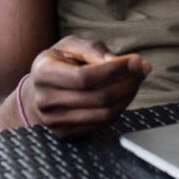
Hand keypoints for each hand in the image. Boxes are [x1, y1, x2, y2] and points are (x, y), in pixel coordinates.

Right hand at [23, 36, 150, 138]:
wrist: (37, 91)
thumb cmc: (59, 62)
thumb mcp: (71, 46)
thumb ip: (93, 50)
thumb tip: (119, 62)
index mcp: (43, 73)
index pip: (85, 77)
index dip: (114, 70)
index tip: (136, 60)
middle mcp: (45, 100)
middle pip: (98, 97)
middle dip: (127, 82)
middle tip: (142, 69)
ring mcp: (54, 121)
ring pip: (103, 114)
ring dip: (127, 96)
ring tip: (136, 80)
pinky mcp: (64, 133)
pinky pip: (101, 124)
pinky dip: (119, 108)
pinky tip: (124, 94)